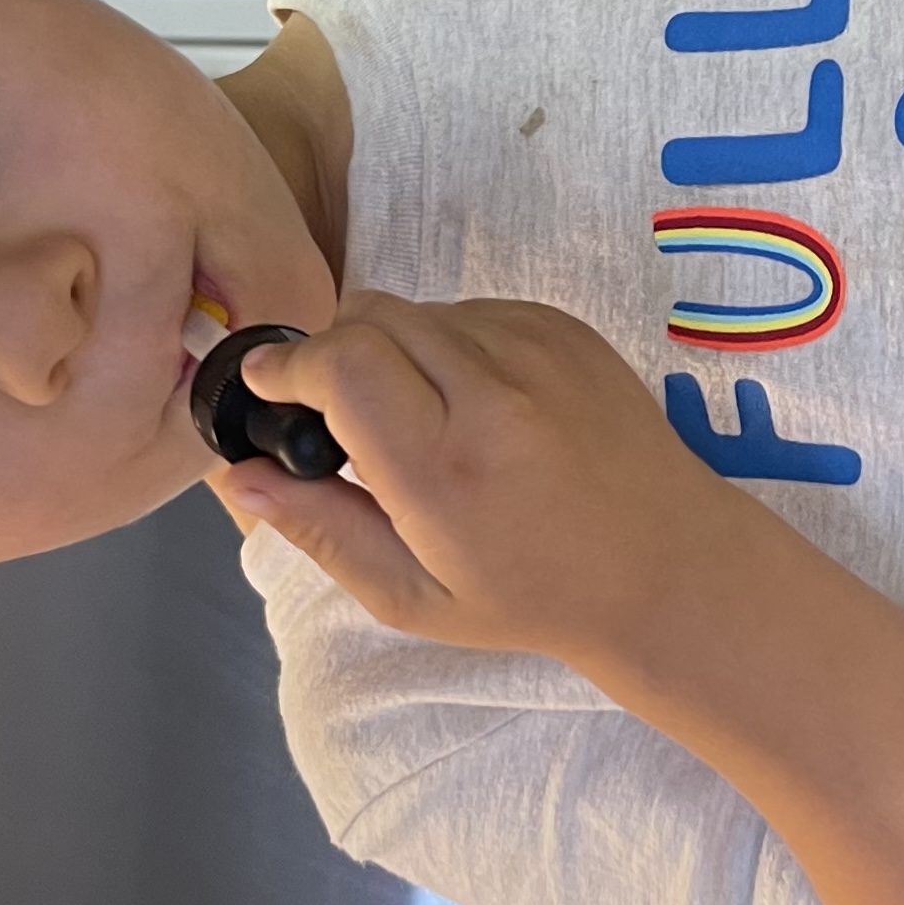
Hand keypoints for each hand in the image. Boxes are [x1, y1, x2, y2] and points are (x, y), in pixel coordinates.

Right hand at [209, 294, 752, 668]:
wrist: (666, 566)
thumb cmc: (531, 595)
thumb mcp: (411, 593)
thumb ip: (319, 529)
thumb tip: (237, 475)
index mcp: (445, 467)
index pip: (340, 363)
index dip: (289, 365)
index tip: (269, 386)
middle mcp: (492, 394)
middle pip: (369, 317)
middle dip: (332, 352)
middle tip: (335, 412)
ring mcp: (537, 350)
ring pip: (418, 310)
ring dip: (392, 350)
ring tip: (417, 421)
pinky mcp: (565, 329)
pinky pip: (471, 310)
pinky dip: (448, 345)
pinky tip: (471, 406)